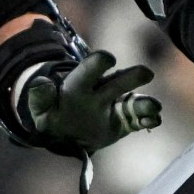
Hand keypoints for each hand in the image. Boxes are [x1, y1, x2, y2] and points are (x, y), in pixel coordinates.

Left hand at [21, 51, 160, 152]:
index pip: (89, 69)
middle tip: (145, 73)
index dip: (98, 62)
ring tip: (152, 107)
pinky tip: (154, 120)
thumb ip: (39, 97)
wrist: (64, 134)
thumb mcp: (40, 109)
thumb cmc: (52, 117)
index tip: (107, 59)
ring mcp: (115, 107)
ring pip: (133, 101)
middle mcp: (102, 91)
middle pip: (118, 81)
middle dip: (131, 76)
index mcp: (80, 85)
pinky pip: (138, 120)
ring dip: (144, 103)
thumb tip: (42, 83)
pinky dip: (148, 119)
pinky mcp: (124, 122)